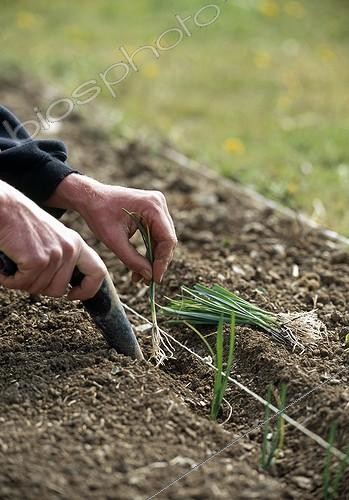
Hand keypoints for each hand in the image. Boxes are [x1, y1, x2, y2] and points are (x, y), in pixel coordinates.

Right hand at [0, 181, 106, 299]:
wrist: (4, 206)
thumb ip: (63, 257)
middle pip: (59, 290)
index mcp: (76, 243)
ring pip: (38, 288)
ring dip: (21, 281)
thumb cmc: (21, 222)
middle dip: (39, 287)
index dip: (87, 290)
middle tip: (25, 273)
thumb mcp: (52, 237)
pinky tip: (6, 264)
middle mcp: (70, 249)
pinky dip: (9, 279)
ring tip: (15, 262)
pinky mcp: (38, 260)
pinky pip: (22, 283)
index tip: (72, 295)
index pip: (98, 273)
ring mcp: (55, 255)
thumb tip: (63, 286)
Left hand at [47, 175, 176, 283]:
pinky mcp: (153, 213)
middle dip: (158, 262)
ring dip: (153, 259)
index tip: (155, 279)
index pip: (167, 239)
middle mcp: (159, 204)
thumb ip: (132, 259)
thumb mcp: (113, 240)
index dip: (163, 261)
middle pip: (167, 240)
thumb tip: (149, 276)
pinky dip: (149, 251)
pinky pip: (156, 235)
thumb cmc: (98, 214)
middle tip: (148, 281)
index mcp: (152, 206)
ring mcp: (157, 207)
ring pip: (163, 240)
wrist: (89, 197)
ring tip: (141, 277)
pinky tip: (141, 266)